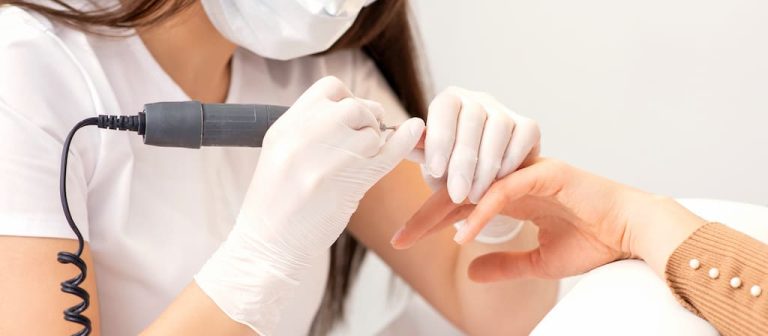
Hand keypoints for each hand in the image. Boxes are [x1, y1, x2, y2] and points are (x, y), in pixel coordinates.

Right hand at [195, 76, 423, 332]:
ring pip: (371, 133)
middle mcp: (302, 137)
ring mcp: (324, 160)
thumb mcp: (281, 155)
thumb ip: (311, 130)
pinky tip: (413, 131)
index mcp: (285, 127)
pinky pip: (385, 155)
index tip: (351, 120)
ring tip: (364, 162)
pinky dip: (404, 142)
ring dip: (377, 144)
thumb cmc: (277, 205)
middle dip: (369, 120)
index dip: (348, 100)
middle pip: (354, 107)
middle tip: (368, 139)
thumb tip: (355, 111)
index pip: (330, 89)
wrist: (269, 247)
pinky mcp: (345, 184)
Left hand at [396, 158, 704, 281]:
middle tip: (399, 237)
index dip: (431, 221)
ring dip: (445, 209)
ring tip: (417, 232)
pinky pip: (505, 189)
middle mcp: (514, 179)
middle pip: (459, 192)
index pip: (461, 204)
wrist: (633, 234)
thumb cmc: (594, 242)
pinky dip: (482, 210)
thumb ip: (505, 264)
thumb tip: (471, 272)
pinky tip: (464, 231)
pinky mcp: (546, 172)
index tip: (404, 240)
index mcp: (511, 195)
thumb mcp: (538, 261)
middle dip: (426, 215)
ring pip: (476, 185)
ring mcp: (529, 172)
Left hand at [420, 87, 539, 203]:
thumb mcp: (432, 161)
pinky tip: (499, 181)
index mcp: (449, 101)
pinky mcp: (528, 125)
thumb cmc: (450, 168)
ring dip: (487, 166)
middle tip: (457, 194)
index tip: (435, 170)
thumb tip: (398, 140)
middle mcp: (477, 99)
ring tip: (475, 195)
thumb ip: (418, 150)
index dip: (440, 137)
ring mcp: (504, 110)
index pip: (444, 109)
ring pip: (499, 128)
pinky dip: (511, 160)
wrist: (482, 180)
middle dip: (464, 161)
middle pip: (472, 120)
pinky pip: (523, 136)